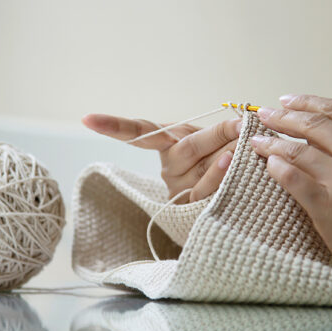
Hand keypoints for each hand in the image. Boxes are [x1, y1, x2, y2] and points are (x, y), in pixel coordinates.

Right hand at [81, 114, 240, 202]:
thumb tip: (243, 121)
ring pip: (201, 170)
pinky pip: (208, 193)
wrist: (233, 201)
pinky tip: (234, 166)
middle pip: (186, 148)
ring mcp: (179, 192)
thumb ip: (225, 131)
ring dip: (227, 155)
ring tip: (245, 143)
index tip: (86, 118)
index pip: (139, 132)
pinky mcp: (193, 212)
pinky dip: (224, 177)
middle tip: (241, 123)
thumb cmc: (224, 159)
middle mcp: (169, 169)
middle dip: (216, 134)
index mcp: (168, 145)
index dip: (113, 125)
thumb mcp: (219, 139)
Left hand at [250, 94, 331, 288]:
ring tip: (256, 141)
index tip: (285, 100)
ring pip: (297, 150)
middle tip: (262, 115)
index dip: (307, 102)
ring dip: (271, 143)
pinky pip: (293, 178)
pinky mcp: (330, 206)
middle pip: (313, 125)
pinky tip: (267, 166)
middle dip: (282, 117)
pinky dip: (276, 168)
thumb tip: (312, 133)